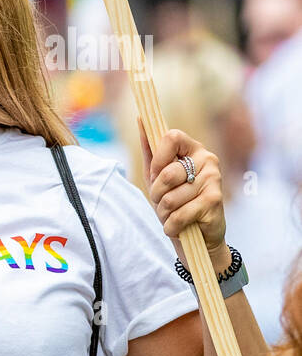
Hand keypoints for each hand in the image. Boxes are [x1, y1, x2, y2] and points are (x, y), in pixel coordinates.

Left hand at [138, 121, 229, 271]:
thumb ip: (149, 149)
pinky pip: (179, 214)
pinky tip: (177, 226)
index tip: (156, 174)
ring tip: (173, 214)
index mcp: (193, 149)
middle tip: (163, 202)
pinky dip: (171, 225)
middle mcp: (207, 159)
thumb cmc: (175, 202)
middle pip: (167, 172)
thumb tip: (140, 119)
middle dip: (157, 194)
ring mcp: (213, 179)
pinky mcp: (215, 201)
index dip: (157, 159)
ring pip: (171, 197)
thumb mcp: (157, 176)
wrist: (197, 236)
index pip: (170, 137)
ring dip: (164, 212)